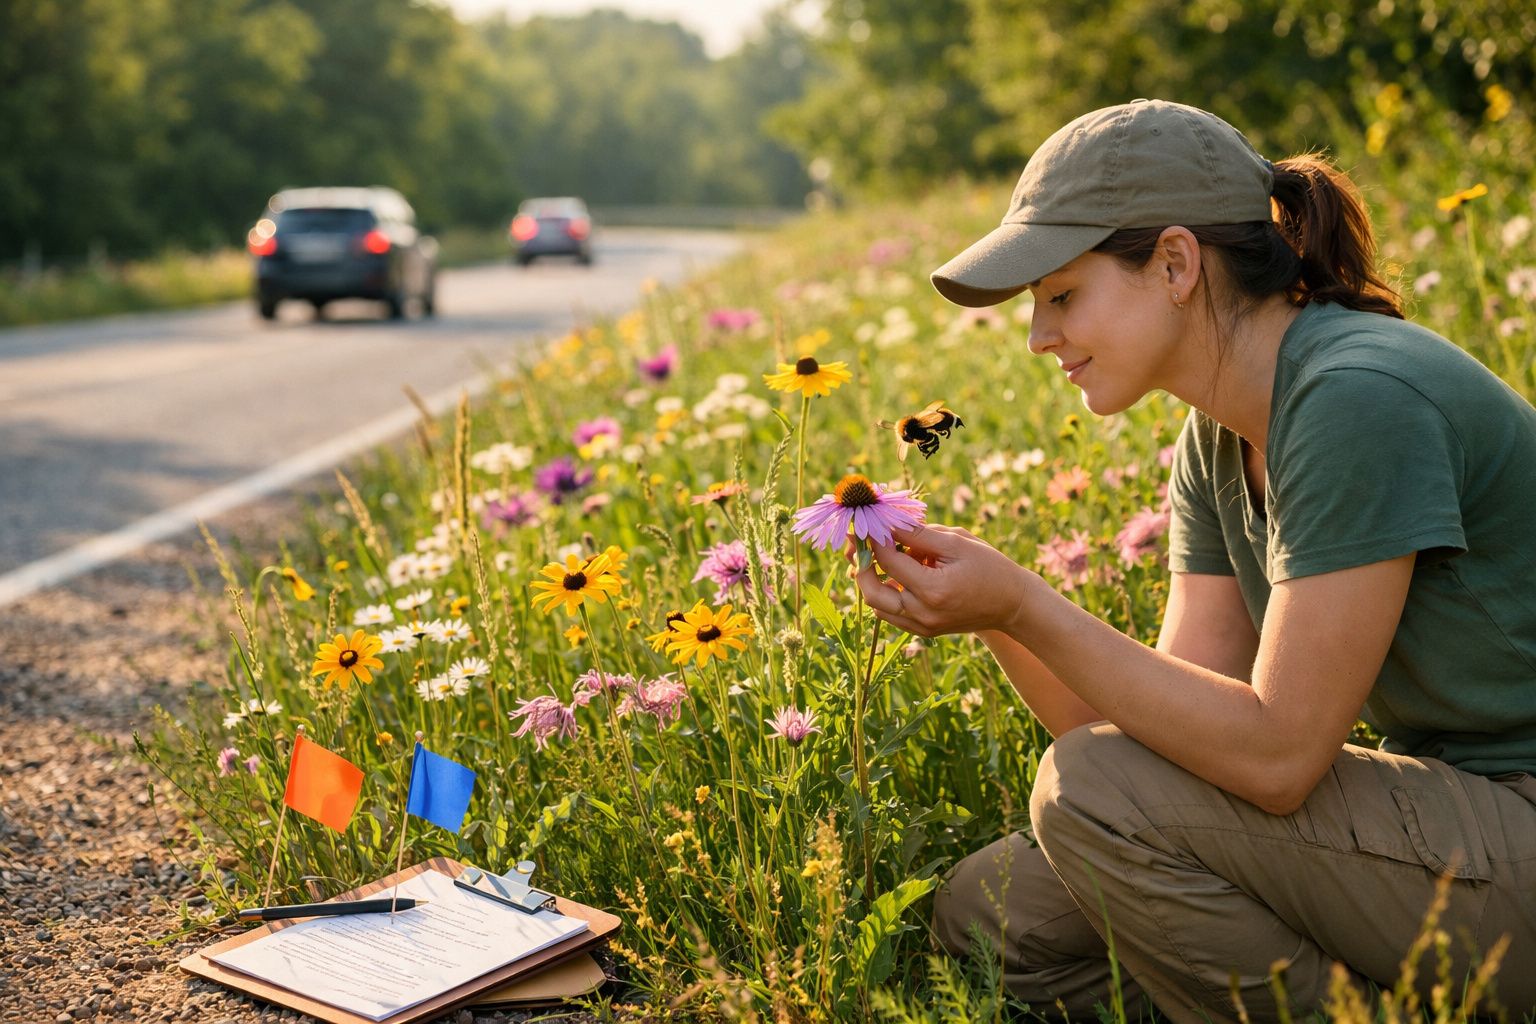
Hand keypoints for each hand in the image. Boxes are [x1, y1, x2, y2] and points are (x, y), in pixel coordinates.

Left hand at [852, 523, 1036, 636]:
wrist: (1012, 604)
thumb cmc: (989, 567)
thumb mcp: (957, 543)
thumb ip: (918, 534)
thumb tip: (886, 521)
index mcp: (933, 589)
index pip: (888, 561)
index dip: (874, 538)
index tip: (868, 521)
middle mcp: (923, 613)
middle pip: (871, 590)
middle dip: (861, 563)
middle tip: (859, 541)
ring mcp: (922, 626)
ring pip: (877, 604)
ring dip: (872, 578)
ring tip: (878, 554)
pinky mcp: (922, 631)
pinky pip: (890, 614)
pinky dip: (885, 592)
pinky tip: (894, 572)